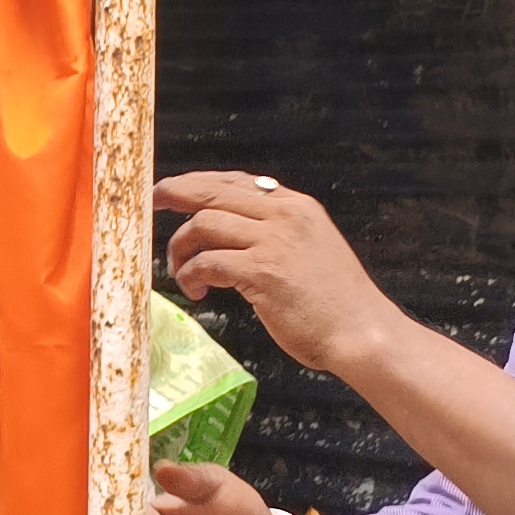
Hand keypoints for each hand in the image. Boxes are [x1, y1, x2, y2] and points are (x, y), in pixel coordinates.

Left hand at [155, 171, 392, 377]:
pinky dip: (191, 274)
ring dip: (181, 249)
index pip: (238, 182)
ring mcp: (273, 242)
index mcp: (297, 207)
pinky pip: (208, 262)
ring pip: (203, 225)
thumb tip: (237, 234)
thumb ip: (280, 235)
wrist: (362, 332)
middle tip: (153, 202)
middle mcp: (284, 215)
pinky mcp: (262, 271)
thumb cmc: (337, 303)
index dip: (202, 183)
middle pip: (213, 191)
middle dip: (176, 193)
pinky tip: (196, 291)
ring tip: (182, 272)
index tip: (178, 191)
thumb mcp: (313, 249)